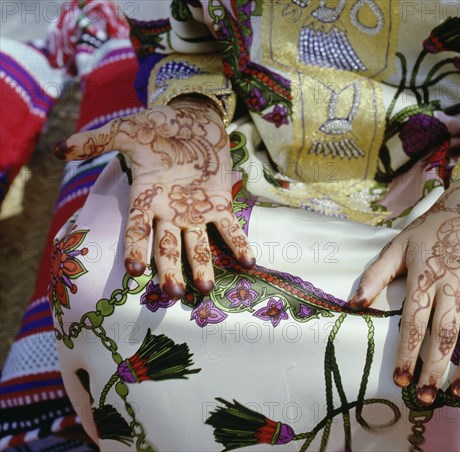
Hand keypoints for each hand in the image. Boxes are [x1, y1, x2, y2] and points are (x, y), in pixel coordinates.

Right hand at [53, 97, 254, 298]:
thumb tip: (57, 149)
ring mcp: (195, 212)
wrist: (194, 118)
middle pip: (167, 247)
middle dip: (169, 270)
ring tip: (205, 288)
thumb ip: (96, 142)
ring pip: (196, 245)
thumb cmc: (158, 126)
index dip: (135, 249)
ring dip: (201, 266)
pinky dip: (239, 244)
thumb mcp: (126, 131)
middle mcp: (169, 212)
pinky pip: (229, 229)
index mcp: (146, 198)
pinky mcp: (220, 205)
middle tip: (174, 293)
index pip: (138, 229)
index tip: (133, 271)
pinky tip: (249, 262)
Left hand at [349, 174, 459, 405]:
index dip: (407, 351)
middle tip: (427, 397)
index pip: (415, 320)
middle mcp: (455, 282)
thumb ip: (375, 276)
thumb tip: (354, 304)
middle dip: (435, 368)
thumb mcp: (396, 247)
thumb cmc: (426, 234)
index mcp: (425, 274)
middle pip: (446, 332)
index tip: (400, 379)